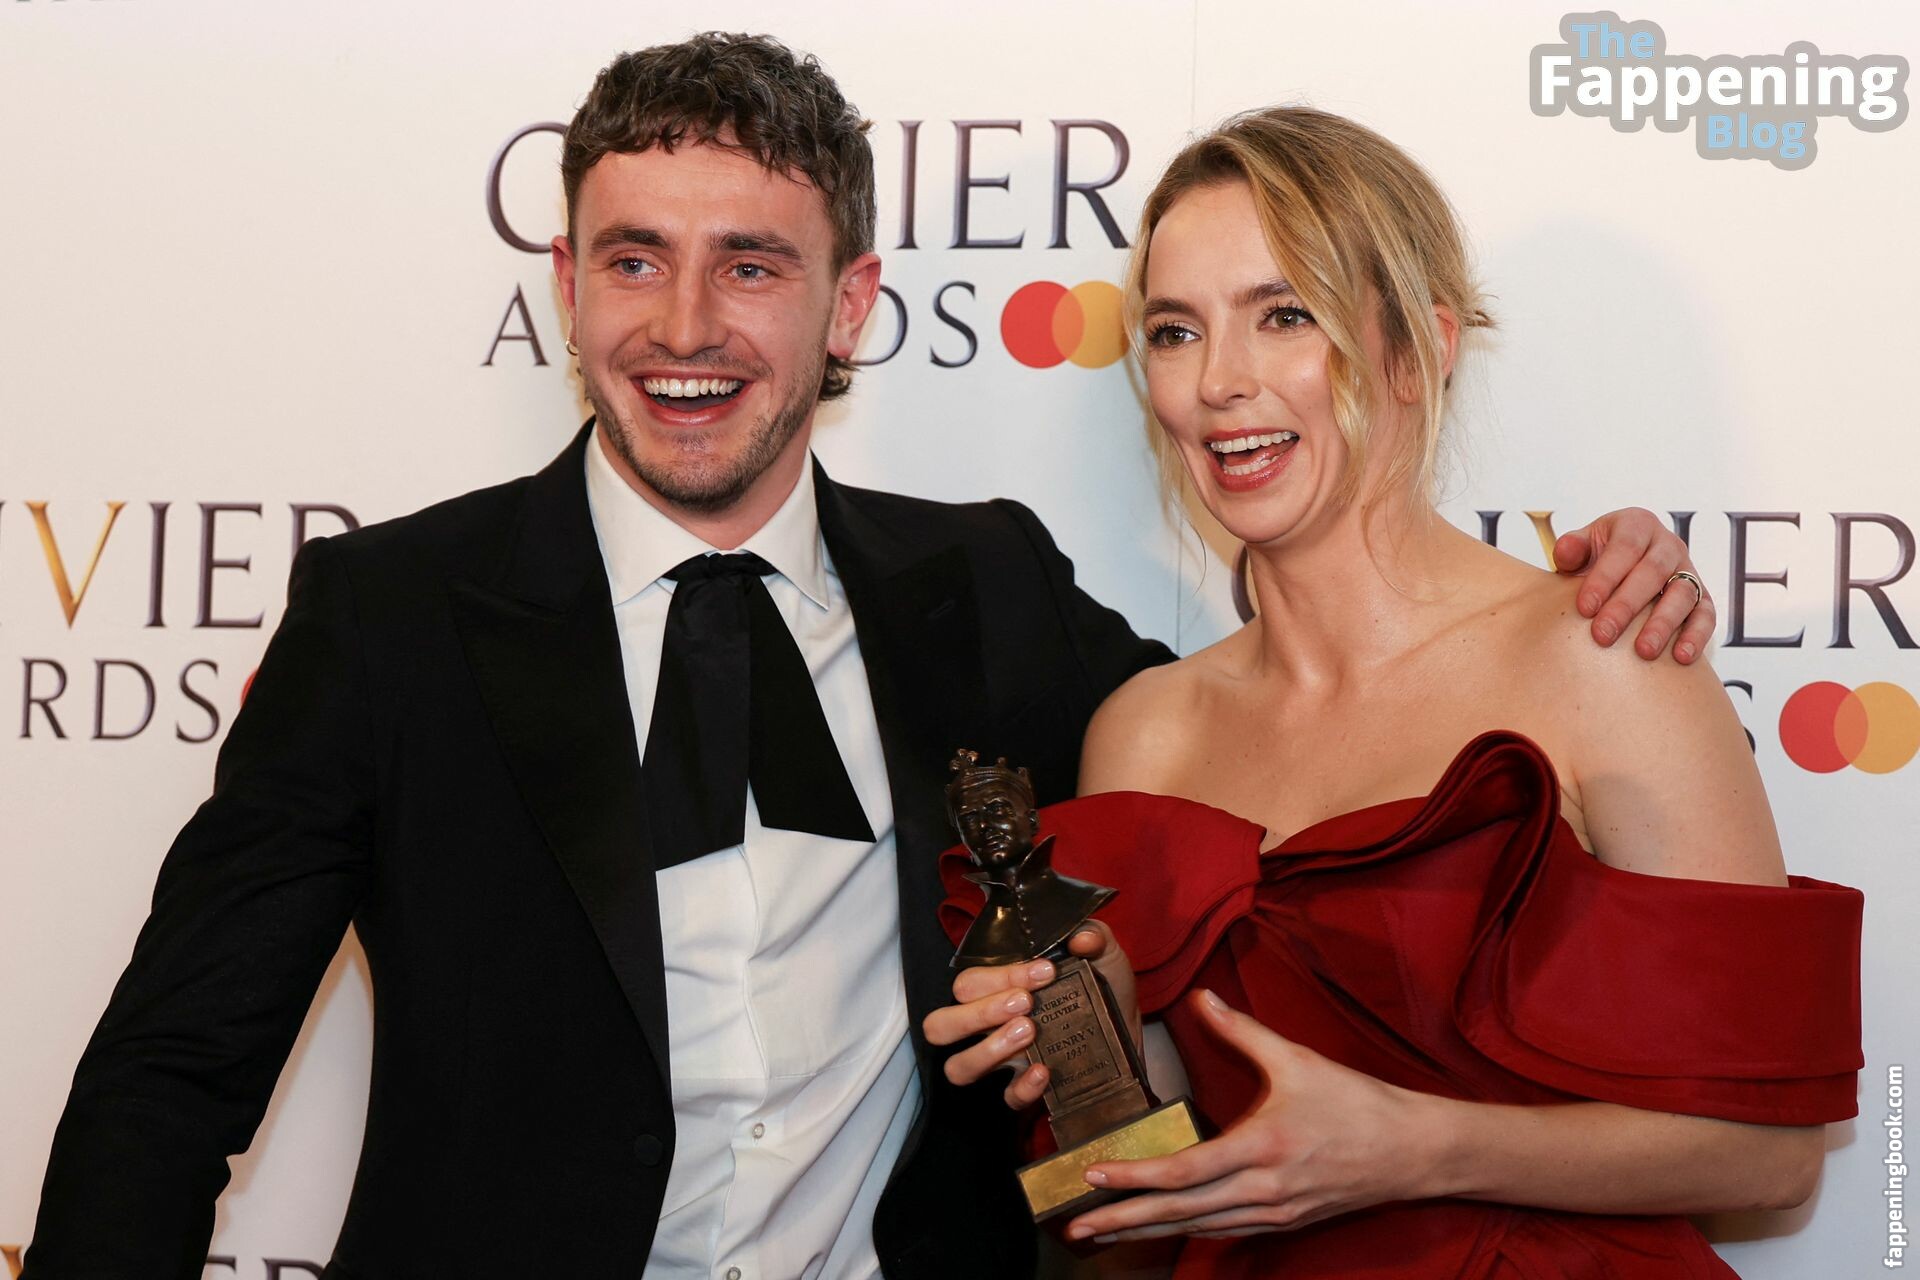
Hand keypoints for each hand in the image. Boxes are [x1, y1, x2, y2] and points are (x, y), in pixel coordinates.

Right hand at [922, 922, 1138, 1109]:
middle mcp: (991, 1025)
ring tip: (1029, 1031)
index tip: (1046, 971)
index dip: (1001, 976)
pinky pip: (1008, 1099)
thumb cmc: (1106, 988)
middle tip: (1024, 1004)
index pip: (970, 983)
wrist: (1134, 1032)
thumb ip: (1094, 935)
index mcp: (998, 989)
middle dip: (977, 1013)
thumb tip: (1081, 939)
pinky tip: (1045, 1070)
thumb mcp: (1103, 953)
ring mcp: (1006, 1061)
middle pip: (941, 1025)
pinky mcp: (1030, 1091)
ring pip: (958, 1068)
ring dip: (987, 1049)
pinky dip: (1023, 1087)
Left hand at [1065, 990, 1443, 1243]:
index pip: (1184, 1170)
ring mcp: (1274, 1213)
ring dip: (1150, 1231)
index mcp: (1262, 1148)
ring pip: (1199, 1227)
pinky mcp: (1285, 1222)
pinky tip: (1165, 1227)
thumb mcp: (1297, 1059)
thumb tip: (1203, 997)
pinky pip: (1225, 1232)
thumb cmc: (1357, 1103)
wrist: (1414, 1152)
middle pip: (1181, 1212)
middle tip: (1078, 1227)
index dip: (1135, 1177)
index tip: (1094, 1175)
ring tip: (1106, 1233)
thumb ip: (1243, 1031)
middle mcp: (1263, 1190)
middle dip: (1124, 1221)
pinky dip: (1188, 1230)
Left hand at [1552, 508, 1713, 663]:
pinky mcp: (1701, 597)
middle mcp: (1667, 544)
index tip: (1584, 608)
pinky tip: (1681, 657)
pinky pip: (1706, 615)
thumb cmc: (1595, 560)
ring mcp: (1687, 570)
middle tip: (1603, 635)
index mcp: (1637, 525)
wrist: (1619, 573)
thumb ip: (1571, 548)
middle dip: (1626, 606)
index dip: (1605, 578)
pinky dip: (1696, 635)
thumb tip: (1565, 552)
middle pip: (1652, 572)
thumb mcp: (1581, 548)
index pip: (1624, 548)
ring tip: (1643, 651)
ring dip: (1663, 624)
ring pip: (1682, 594)